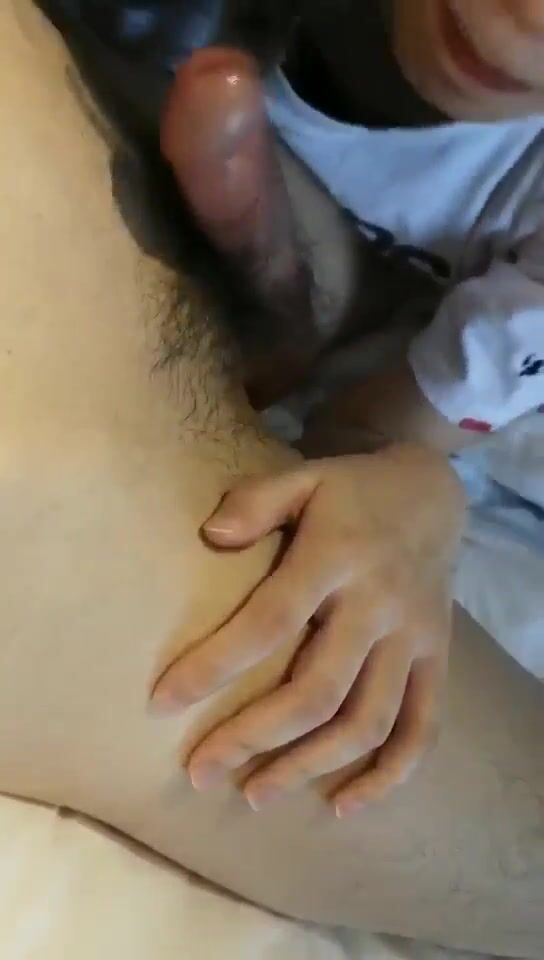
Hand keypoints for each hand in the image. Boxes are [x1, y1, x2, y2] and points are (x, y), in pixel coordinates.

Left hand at [153, 445, 464, 815]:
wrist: (433, 494)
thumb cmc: (352, 491)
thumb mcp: (303, 478)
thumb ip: (257, 502)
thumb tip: (210, 536)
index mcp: (336, 558)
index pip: (269, 622)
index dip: (214, 666)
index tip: (162, 703)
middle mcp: (378, 605)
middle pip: (316, 690)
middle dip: (253, 737)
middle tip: (199, 771)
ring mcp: (414, 638)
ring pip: (367, 721)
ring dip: (310, 767)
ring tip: (255, 795)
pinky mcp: (438, 658)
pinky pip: (422, 728)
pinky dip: (388, 774)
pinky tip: (343, 805)